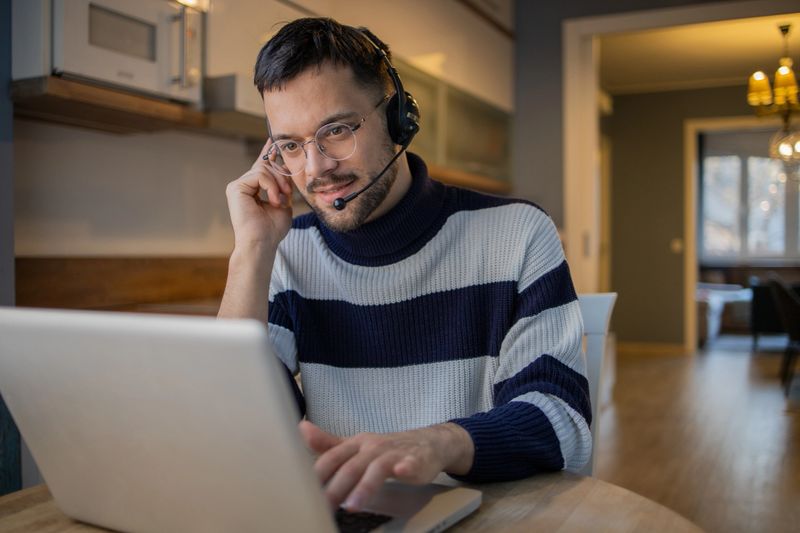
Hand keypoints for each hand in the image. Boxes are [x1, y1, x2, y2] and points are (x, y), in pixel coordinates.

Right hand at [225, 140, 293, 249]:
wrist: (262, 243)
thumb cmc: (272, 230)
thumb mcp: (283, 204)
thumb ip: (283, 188)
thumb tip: (285, 170)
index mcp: (253, 189)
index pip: (261, 166)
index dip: (268, 152)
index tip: (274, 140)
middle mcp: (243, 185)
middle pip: (266, 165)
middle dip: (282, 176)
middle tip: (288, 193)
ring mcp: (238, 186)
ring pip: (264, 169)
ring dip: (278, 183)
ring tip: (281, 199)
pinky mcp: (235, 188)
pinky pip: (259, 175)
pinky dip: (271, 186)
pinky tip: (274, 199)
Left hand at [299, 420, 473, 511]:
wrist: (428, 442)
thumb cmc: (387, 448)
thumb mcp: (356, 445)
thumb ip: (328, 444)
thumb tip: (301, 430)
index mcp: (356, 444)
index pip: (332, 457)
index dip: (317, 474)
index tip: (303, 491)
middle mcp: (373, 447)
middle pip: (351, 467)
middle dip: (335, 488)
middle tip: (322, 507)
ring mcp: (394, 453)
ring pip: (377, 468)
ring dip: (365, 486)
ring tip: (353, 506)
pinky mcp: (416, 460)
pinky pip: (411, 463)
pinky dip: (406, 467)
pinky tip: (402, 473)